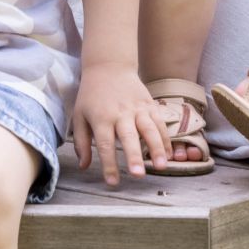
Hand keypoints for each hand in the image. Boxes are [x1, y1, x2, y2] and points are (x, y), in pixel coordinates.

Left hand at [72, 63, 168, 185]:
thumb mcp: (79, 116)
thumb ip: (81, 143)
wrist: (109, 66)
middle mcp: (121, 113)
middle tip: (139, 175)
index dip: (109, 164)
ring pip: (150, 129)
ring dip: (157, 148)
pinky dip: (166, 139)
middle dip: (134, 156)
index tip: (113, 182)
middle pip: (129, 137)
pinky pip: (160, 123)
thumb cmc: (91, 95)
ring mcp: (138, 108)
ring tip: (162, 166)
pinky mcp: (150, 104)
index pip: (105, 144)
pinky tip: (169, 154)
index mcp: (101, 118)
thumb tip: (84, 166)